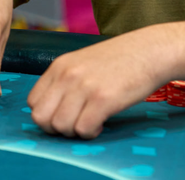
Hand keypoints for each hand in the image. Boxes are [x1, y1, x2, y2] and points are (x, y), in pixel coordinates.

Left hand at [28, 26, 175, 137]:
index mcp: (60, 65)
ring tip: (92, 119)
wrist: (151, 50)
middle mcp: (68, 74)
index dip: (48, 114)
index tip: (66, 113)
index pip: (33, 102)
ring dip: (75, 131)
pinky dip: (92, 132)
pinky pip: (83, 130)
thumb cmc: (121, 59)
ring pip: (60, 127)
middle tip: (77, 121)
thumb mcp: (84, 62)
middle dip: (56, 127)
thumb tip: (51, 112)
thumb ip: (65, 81)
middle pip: (41, 118)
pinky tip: (103, 121)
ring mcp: (84, 86)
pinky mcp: (103, 99)